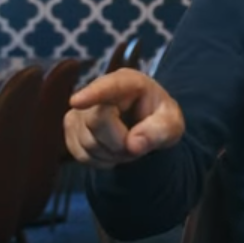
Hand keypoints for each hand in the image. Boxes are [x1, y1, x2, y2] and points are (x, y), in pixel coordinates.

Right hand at [63, 69, 184, 168]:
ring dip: (113, 154)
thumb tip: (133, 144)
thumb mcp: (172, 124)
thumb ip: (160, 131)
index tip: (77, 102)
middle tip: (138, 144)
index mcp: (128, 82)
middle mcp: (98, 91)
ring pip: (88, 142)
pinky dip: (100, 160)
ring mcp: (80, 109)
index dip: (93, 94)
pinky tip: (113, 151)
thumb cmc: (160, 120)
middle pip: (97, 123)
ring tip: (127, 144)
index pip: (109, 87)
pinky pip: (81, 154)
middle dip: (120, 143)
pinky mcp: (71, 128)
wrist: (146, 128)